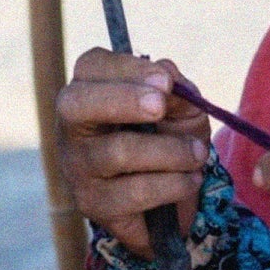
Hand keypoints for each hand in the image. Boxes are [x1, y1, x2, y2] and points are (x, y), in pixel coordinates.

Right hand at [57, 48, 209, 258]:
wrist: (169, 195)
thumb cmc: (167, 134)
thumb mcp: (181, 107)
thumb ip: (177, 89)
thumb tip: (167, 77)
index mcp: (91, 88)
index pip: (92, 66)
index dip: (127, 68)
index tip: (166, 81)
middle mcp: (72, 126)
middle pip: (77, 104)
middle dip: (123, 101)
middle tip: (160, 106)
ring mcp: (77, 166)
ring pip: (117, 152)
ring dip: (171, 151)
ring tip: (197, 154)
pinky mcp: (92, 204)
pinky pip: (135, 192)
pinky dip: (174, 184)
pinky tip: (190, 179)